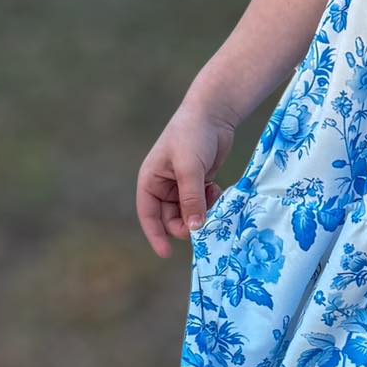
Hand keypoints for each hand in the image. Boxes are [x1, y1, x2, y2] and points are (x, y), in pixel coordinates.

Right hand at [136, 103, 236, 256]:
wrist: (213, 113)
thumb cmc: (193, 135)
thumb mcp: (190, 168)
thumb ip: (191, 199)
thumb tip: (194, 229)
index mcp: (151, 181)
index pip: (148, 215)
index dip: (156, 235)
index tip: (167, 254)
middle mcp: (163, 186)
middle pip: (171, 218)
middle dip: (188, 222)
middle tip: (207, 219)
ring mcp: (182, 185)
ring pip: (189, 213)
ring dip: (202, 212)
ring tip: (215, 196)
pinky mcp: (199, 183)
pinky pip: (202, 204)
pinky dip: (211, 203)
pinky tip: (218, 189)